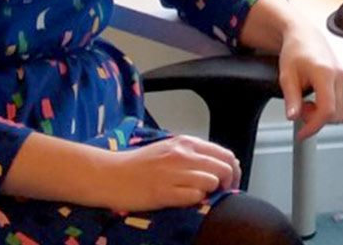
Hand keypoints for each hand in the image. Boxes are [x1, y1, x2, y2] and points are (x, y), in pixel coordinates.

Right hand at [96, 135, 241, 210]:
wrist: (110, 175)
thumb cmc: (138, 165)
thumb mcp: (169, 149)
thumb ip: (192, 154)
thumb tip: (218, 164)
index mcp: (186, 143)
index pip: (224, 154)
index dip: (232, 169)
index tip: (229, 180)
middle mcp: (183, 154)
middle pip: (224, 167)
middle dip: (229, 182)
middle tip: (223, 192)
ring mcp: (174, 173)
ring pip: (213, 181)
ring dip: (211, 191)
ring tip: (201, 195)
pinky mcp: (165, 192)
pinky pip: (195, 196)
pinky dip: (196, 200)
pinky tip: (186, 200)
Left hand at [278, 18, 342, 140]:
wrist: (304, 36)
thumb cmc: (295, 51)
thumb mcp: (287, 76)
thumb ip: (291, 98)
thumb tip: (293, 116)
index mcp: (325, 73)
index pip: (327, 110)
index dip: (314, 126)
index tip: (302, 133)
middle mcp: (340, 76)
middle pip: (337, 115)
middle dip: (317, 119)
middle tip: (301, 109)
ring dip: (326, 116)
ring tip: (309, 104)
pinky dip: (332, 109)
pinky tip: (318, 101)